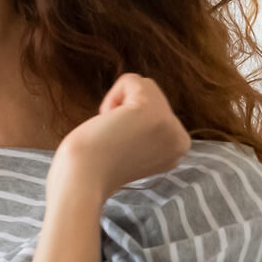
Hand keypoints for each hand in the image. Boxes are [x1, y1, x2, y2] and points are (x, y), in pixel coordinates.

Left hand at [50, 74, 190, 201]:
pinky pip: (131, 80)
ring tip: (111, 132)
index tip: (121, 148)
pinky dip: (112, 96)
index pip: (158, 109)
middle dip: (126, 111)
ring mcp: (169, 125)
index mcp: (178, 149)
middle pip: (152, 95)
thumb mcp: (135, 148)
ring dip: (118, 104)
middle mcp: (180, 139)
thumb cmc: (93, 166)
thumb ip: (146, 132)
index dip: (130, 121)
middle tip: (113, 140)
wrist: (80, 181)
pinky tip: (107, 122)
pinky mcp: (152, 111)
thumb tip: (137, 112)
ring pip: (143, 85)